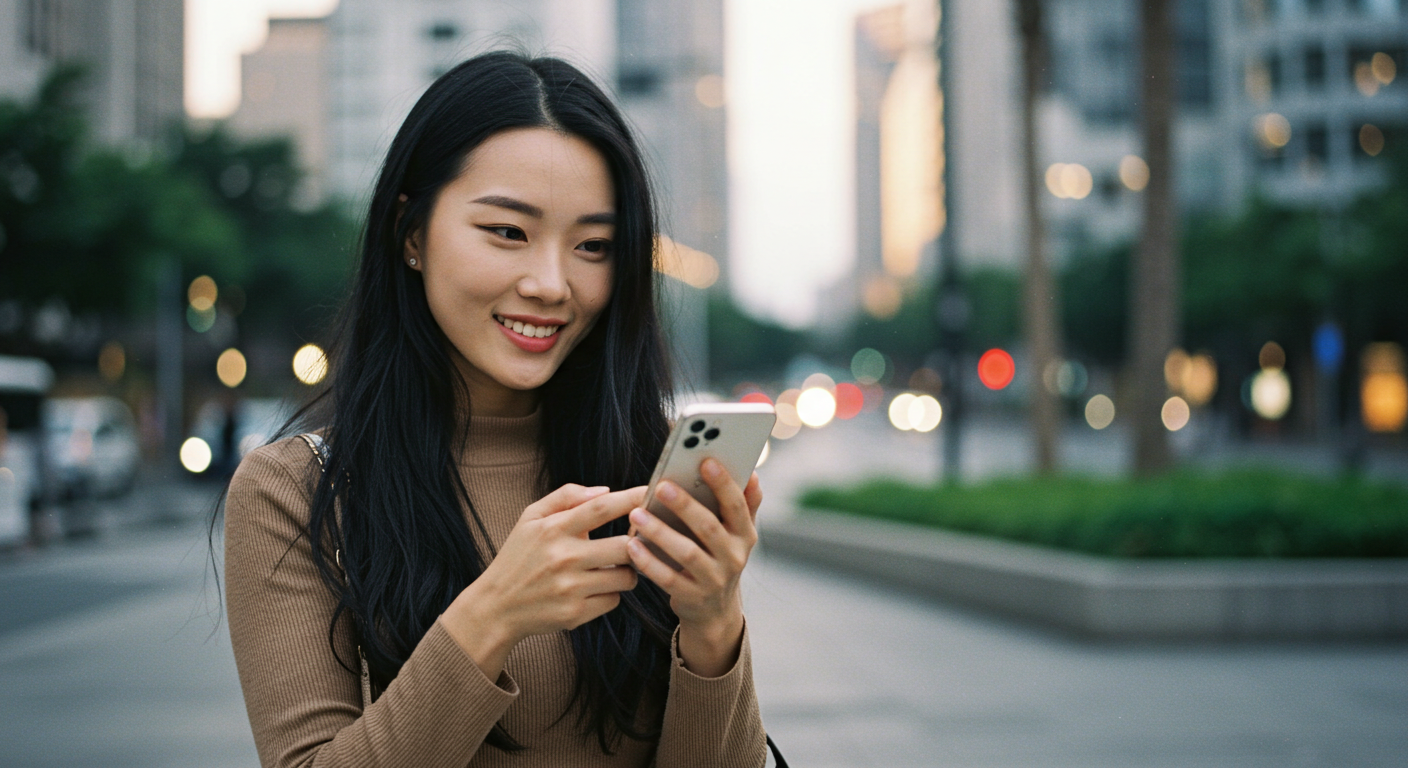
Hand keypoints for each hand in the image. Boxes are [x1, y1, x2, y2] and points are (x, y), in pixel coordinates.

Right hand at [441, 483, 644, 678]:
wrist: (496, 607)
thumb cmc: (518, 557)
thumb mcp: (531, 518)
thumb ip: (566, 496)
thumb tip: (606, 490)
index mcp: (553, 529)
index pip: (601, 509)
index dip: (632, 499)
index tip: (653, 493)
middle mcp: (563, 558)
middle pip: (625, 546)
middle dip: (637, 543)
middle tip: (634, 542)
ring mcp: (570, 588)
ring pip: (626, 577)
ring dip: (627, 571)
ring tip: (612, 567)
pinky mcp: (575, 614)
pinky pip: (614, 601)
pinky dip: (611, 593)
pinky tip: (596, 589)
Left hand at [626, 459, 762, 676]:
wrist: (714, 611)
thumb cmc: (719, 558)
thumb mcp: (737, 534)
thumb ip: (745, 504)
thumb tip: (753, 474)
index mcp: (745, 535)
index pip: (737, 506)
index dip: (724, 484)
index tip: (705, 461)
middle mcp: (734, 558)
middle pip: (709, 528)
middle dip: (685, 505)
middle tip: (661, 486)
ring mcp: (713, 580)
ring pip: (686, 553)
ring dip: (660, 532)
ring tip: (637, 515)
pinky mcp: (692, 598)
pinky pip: (668, 579)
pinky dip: (649, 562)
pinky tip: (632, 546)